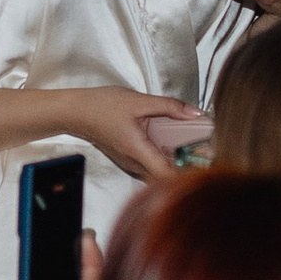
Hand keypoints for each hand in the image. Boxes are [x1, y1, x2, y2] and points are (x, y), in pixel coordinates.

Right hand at [79, 88, 212, 182]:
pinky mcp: (128, 160)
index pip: (168, 177)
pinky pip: (150, 166)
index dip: (188, 175)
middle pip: (166, 179)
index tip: (204, 164)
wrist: (76, 112)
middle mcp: (135, 164)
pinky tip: (172, 145)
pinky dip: (163, 160)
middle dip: (186, 170)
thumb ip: (169, 107)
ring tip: (192, 150)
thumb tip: (196, 113)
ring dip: (174, 165)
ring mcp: (130, 164)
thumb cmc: (102, 106)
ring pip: (158, 174)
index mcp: (139, 151)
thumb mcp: (138, 101)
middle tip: (204, 155)